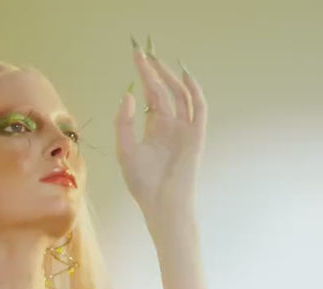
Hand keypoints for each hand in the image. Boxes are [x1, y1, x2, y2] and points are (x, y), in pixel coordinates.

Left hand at [113, 35, 207, 221]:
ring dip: (169, 77)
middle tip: (143, 51)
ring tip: (156, 60)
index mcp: (154, 129)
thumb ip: (124, 123)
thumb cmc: (143, 183)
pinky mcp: (196, 135)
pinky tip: (183, 75)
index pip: (150, 95)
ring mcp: (184, 129)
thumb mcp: (125, 150)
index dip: (143, 75)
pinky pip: (198, 108)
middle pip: (163, 91)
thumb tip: (128, 95)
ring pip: (180, 95)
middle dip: (153, 71)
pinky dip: (193, 91)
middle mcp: (170, 125)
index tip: (136, 56)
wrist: (162, 203)